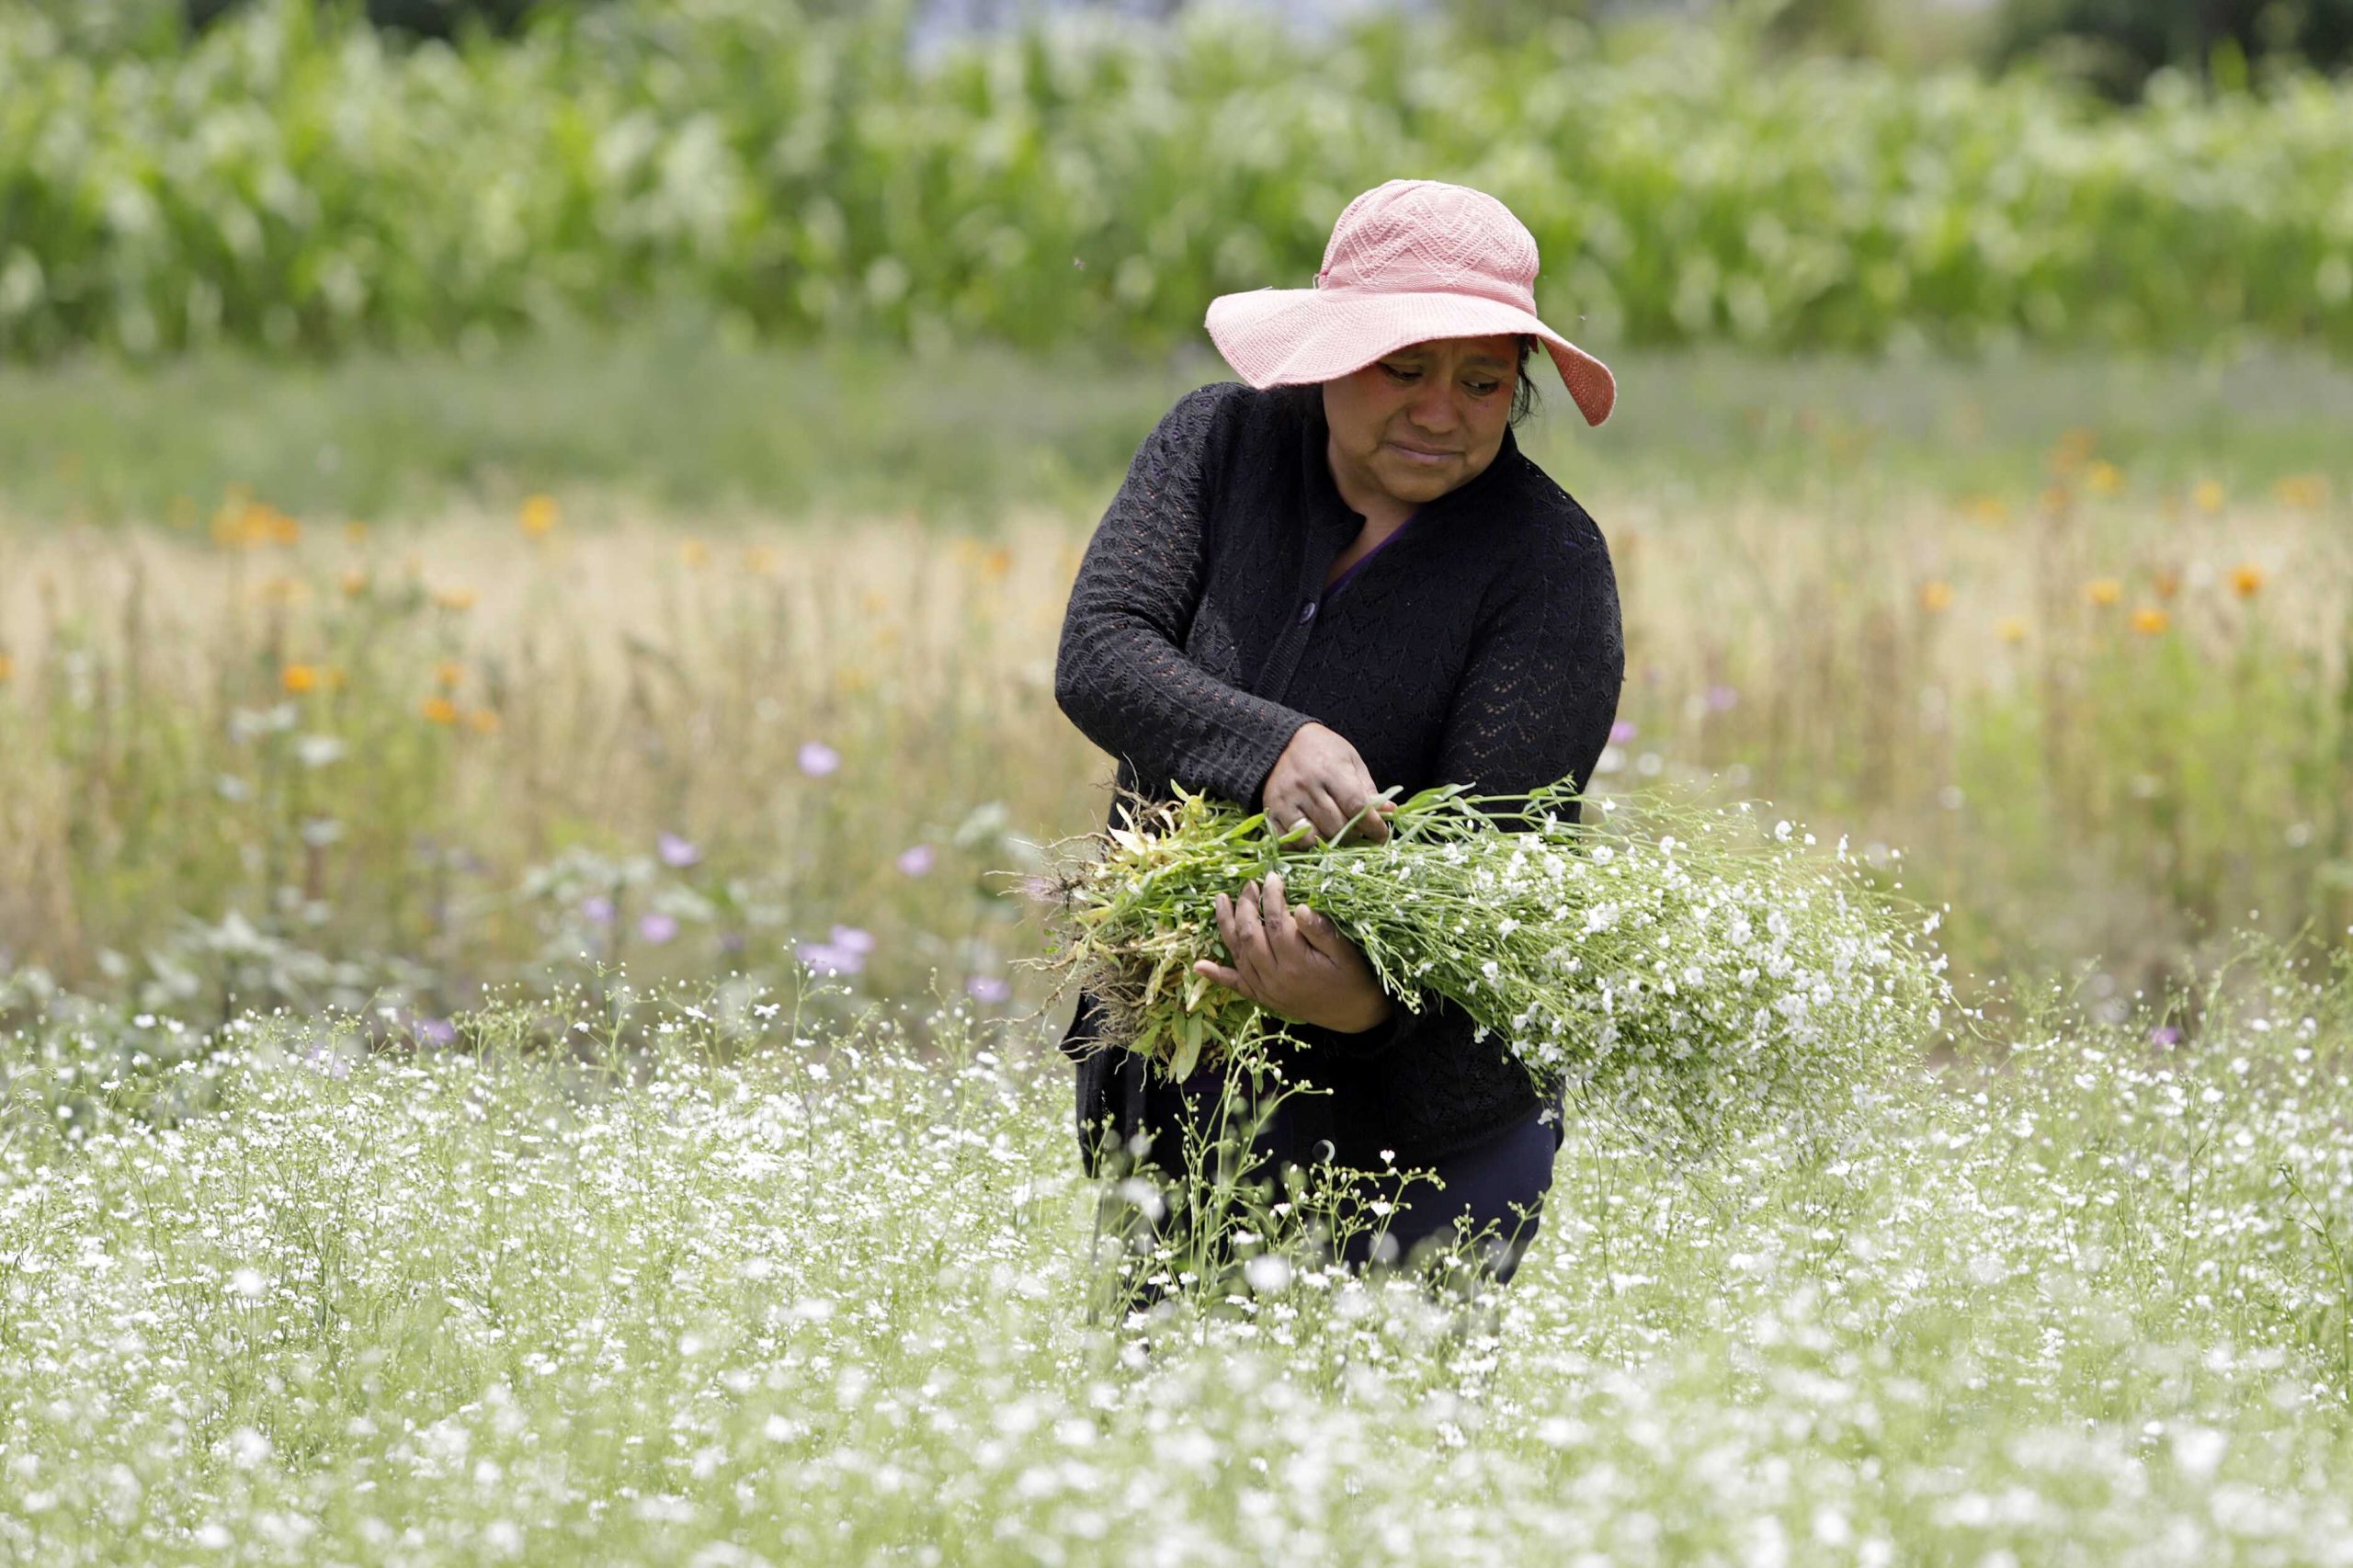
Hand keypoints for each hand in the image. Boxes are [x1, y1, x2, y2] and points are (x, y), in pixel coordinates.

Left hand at [1193, 869, 1394, 1034]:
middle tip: (1249, 885)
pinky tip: (1199, 965)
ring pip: (1237, 953)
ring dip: (1226, 925)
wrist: (1354, 1016)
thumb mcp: (1346, 953)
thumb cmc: (1353, 979)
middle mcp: (1275, 975)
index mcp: (1296, 961)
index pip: (1274, 920)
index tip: (1273, 877)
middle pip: (1250, 934)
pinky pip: (1236, 985)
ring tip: (1220, 900)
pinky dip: (1217, 974)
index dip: (1271, 896)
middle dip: (1246, 905)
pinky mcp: (1263, 997)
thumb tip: (1298, 908)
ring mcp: (1266, 988)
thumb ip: (1322, 931)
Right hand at [1263, 722, 1396, 846]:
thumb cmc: (1323, 751)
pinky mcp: (1271, 810)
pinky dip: (1303, 846)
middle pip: (1336, 825)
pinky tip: (1313, 836)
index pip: (1356, 805)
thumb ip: (1368, 789)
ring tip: (1335, 834)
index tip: (1381, 835)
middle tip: (1357, 832)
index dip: (1372, 825)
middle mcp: (1307, 785)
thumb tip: (1389, 812)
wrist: (1281, 741)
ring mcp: (1286, 800)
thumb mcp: (1350, 760)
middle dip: (1352, 835)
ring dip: (1329, 842)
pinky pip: (1288, 841)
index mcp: (1331, 769)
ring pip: (1313, 837)